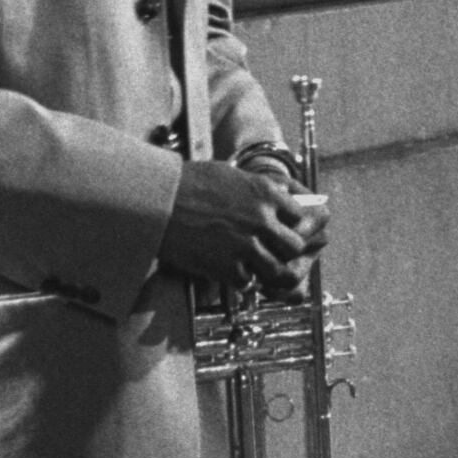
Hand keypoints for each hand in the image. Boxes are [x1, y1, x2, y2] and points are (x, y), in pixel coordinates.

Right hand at [159, 160, 327, 291]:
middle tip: (275, 252)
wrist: (158, 200)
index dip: (293, 225)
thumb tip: (279, 195)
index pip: (300, 215)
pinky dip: (242, 280)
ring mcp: (246, 245)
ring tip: (260, 270)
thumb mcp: (233, 175)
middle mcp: (262, 219)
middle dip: (287, 251)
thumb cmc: (190, 182)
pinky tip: (233, 272)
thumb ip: (259, 189)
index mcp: (265, 193)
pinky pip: (247, 282)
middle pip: (295, 246)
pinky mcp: (226, 266)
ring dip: (269, 271)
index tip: (283, 229)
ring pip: (278, 271)